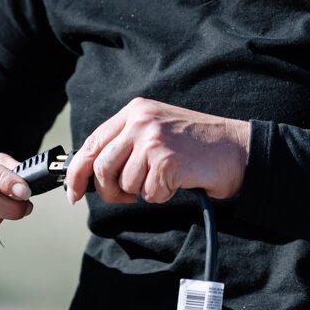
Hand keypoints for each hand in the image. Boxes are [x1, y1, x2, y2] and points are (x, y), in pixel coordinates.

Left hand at [66, 97, 250, 204]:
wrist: (237, 149)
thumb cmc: (197, 145)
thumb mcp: (157, 131)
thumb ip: (126, 144)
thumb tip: (91, 173)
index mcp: (135, 111)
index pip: (92, 142)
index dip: (77, 171)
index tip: (73, 191)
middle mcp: (140, 121)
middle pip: (101, 166)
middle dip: (109, 191)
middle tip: (125, 197)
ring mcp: (153, 140)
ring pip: (125, 184)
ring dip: (143, 192)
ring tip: (164, 179)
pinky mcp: (166, 161)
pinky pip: (148, 193)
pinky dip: (161, 195)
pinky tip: (178, 181)